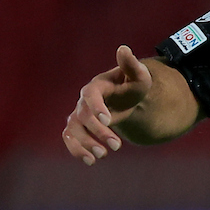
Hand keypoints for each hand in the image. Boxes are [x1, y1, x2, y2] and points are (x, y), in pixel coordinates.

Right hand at [61, 46, 152, 165]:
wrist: (126, 100)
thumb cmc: (132, 88)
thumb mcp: (139, 77)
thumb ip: (132, 66)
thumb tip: (124, 49)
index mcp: (97, 87)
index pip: (91, 95)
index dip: (96, 107)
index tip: (107, 120)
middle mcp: (83, 101)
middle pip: (84, 116)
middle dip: (99, 132)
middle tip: (117, 146)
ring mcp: (78, 115)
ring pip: (73, 129)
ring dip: (84, 144)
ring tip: (102, 155)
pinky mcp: (78, 128)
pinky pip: (70, 138)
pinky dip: (77, 150)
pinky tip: (91, 161)